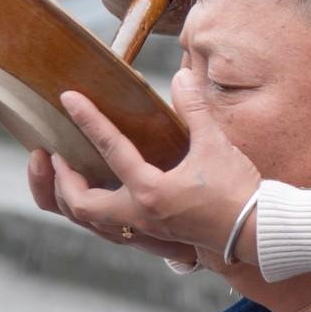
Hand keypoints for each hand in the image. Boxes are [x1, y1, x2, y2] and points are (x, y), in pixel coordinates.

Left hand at [49, 91, 260, 264]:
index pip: (110, 150)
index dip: (88, 120)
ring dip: (71, 198)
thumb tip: (180, 76)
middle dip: (60, 179)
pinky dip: (94, 211)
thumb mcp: (215, 144)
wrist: (257, 231)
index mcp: (151, 191)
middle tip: (54, 153)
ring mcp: (144, 229)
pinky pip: (109, 227)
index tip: (69, 99)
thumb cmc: (238, 190)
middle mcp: (140, 215)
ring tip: (67, 173)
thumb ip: (194, 108)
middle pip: (80, 204)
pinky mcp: (153, 236)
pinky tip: (98, 192)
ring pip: (91, 221)